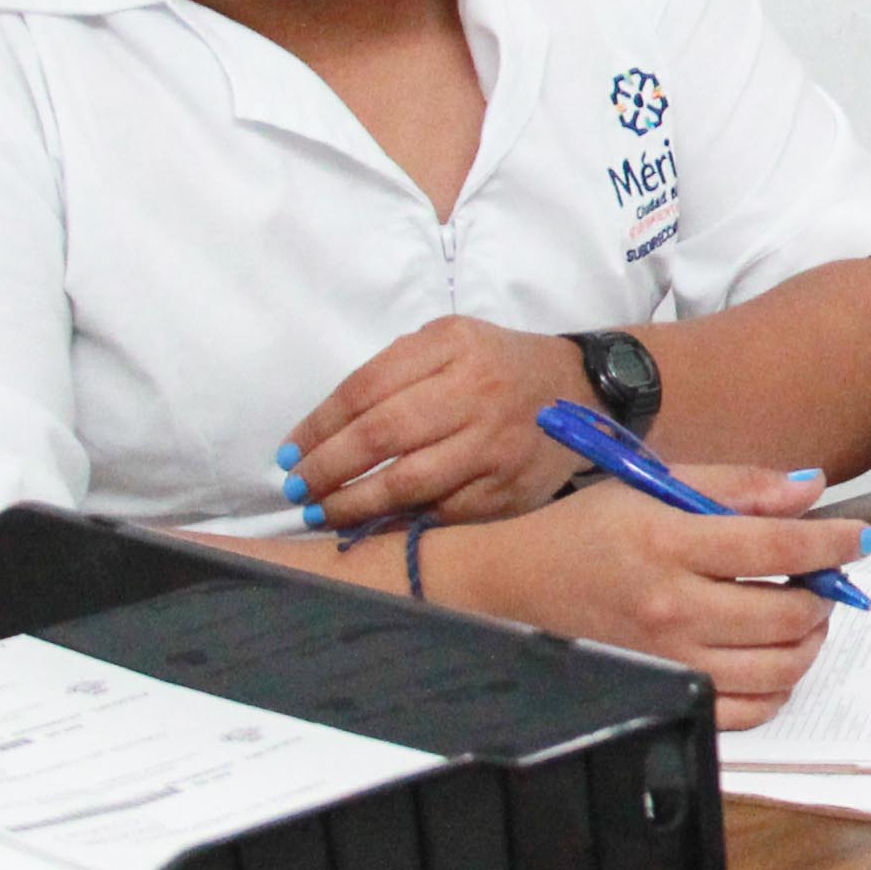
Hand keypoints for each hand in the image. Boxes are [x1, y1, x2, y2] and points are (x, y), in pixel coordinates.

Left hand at [279, 320, 598, 529]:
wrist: (581, 391)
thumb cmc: (497, 366)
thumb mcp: (450, 341)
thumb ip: (396, 372)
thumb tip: (328, 431)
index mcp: (452, 346)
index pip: (366, 389)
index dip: (319, 425)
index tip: (290, 451)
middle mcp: (475, 392)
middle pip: (381, 435)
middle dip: (327, 467)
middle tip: (296, 488)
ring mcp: (494, 444)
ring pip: (408, 482)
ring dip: (354, 503)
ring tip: (321, 512)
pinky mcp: (509, 488)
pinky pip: (443, 513)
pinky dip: (400, 524)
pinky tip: (371, 527)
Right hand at [429, 468, 861, 726]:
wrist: (512, 591)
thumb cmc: (586, 533)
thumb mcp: (653, 485)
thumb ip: (737, 485)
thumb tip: (811, 490)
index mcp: (669, 544)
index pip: (778, 548)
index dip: (834, 543)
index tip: (860, 538)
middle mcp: (672, 609)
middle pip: (788, 615)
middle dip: (824, 596)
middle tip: (821, 580)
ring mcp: (671, 661)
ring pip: (779, 669)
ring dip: (809, 641)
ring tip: (800, 616)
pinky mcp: (666, 695)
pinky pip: (749, 711)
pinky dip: (777, 687)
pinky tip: (770, 657)